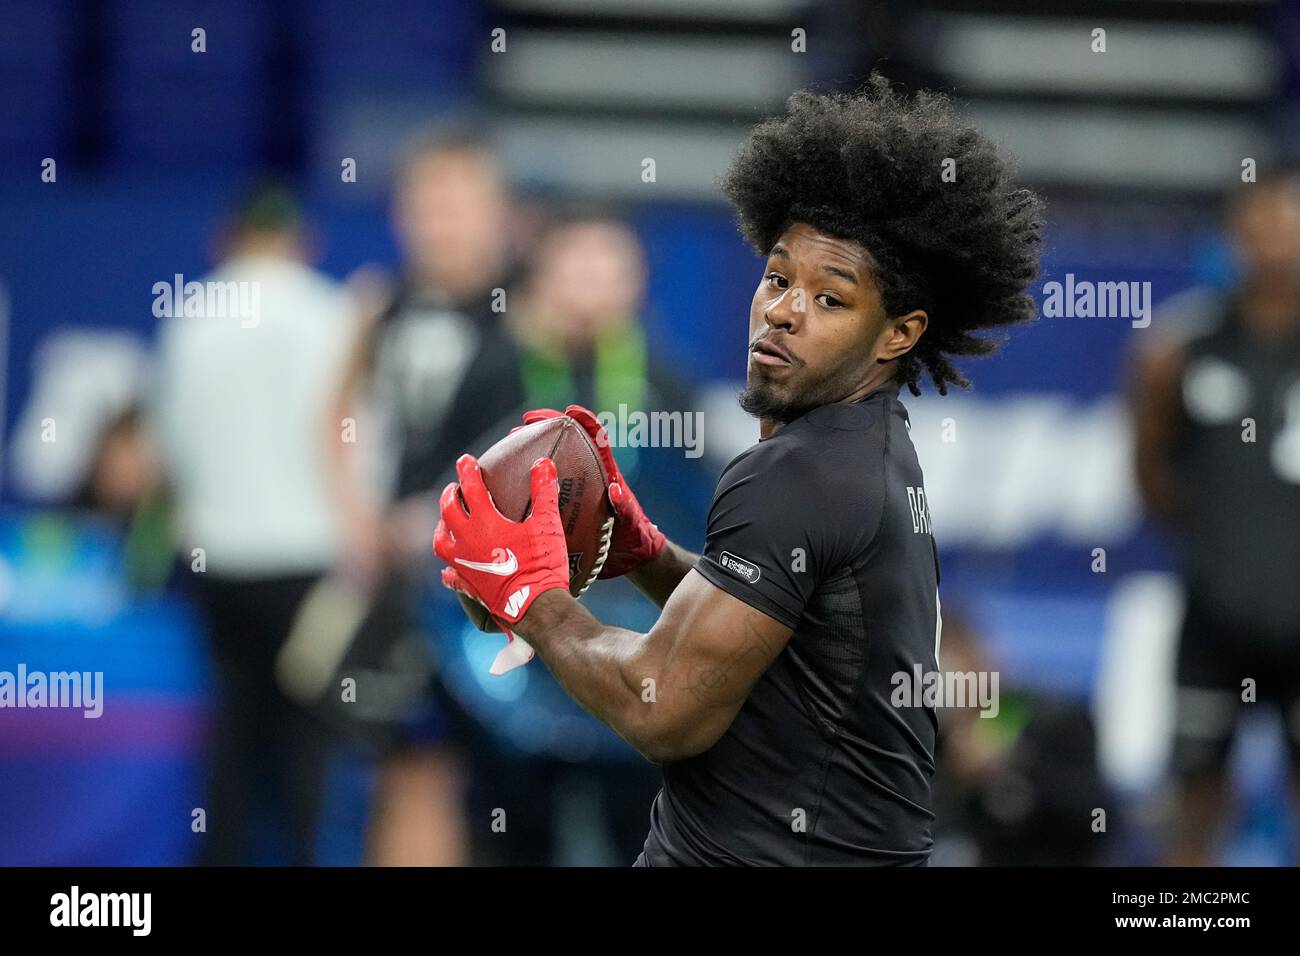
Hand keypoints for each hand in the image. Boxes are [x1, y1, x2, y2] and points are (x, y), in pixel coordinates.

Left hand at [433, 453, 569, 623]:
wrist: (535, 606)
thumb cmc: (541, 563)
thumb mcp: (547, 523)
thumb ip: (544, 491)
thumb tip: (543, 464)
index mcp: (485, 522)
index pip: (471, 488)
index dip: (468, 471)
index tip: (466, 460)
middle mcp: (467, 541)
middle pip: (448, 512)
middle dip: (449, 496)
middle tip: (453, 488)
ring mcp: (464, 565)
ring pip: (441, 542)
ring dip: (442, 528)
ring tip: (446, 522)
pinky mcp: (469, 586)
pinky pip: (452, 577)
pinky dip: (449, 571)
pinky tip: (448, 570)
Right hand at [519, 405, 665, 577]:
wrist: (628, 558)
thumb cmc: (635, 534)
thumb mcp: (631, 520)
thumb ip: (625, 506)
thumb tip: (615, 490)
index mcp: (606, 474)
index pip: (596, 440)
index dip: (585, 422)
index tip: (570, 411)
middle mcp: (588, 478)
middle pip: (566, 445)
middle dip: (545, 430)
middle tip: (523, 425)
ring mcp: (574, 491)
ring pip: (550, 465)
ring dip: (529, 452)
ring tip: (507, 447)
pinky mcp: (564, 507)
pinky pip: (542, 492)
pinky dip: (525, 485)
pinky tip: (505, 485)